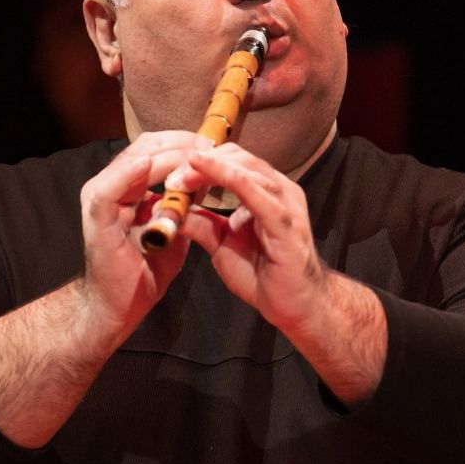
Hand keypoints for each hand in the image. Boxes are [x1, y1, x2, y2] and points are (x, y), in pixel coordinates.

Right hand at [79, 131, 211, 342]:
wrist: (119, 306)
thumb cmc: (144, 270)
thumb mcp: (172, 230)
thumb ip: (184, 206)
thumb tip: (207, 183)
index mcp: (128, 185)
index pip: (157, 148)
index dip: (186, 143)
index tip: (215, 146)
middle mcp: (111, 184)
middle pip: (146, 146)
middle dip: (181, 144)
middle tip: (211, 147)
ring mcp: (101, 197)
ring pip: (134, 161)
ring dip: (167, 156)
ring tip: (195, 154)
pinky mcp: (97, 215)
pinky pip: (112, 187)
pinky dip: (132, 174)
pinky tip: (150, 166)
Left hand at [171, 142, 324, 330]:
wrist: (294, 305)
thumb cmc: (263, 274)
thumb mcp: (221, 244)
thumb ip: (201, 224)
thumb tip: (170, 209)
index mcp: (265, 191)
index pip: (232, 161)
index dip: (200, 163)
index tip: (171, 175)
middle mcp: (279, 190)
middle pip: (239, 158)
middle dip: (202, 162)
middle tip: (171, 177)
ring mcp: (286, 204)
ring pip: (249, 170)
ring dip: (212, 169)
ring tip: (182, 177)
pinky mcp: (287, 223)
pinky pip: (260, 195)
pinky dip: (236, 180)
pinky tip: (216, 174)